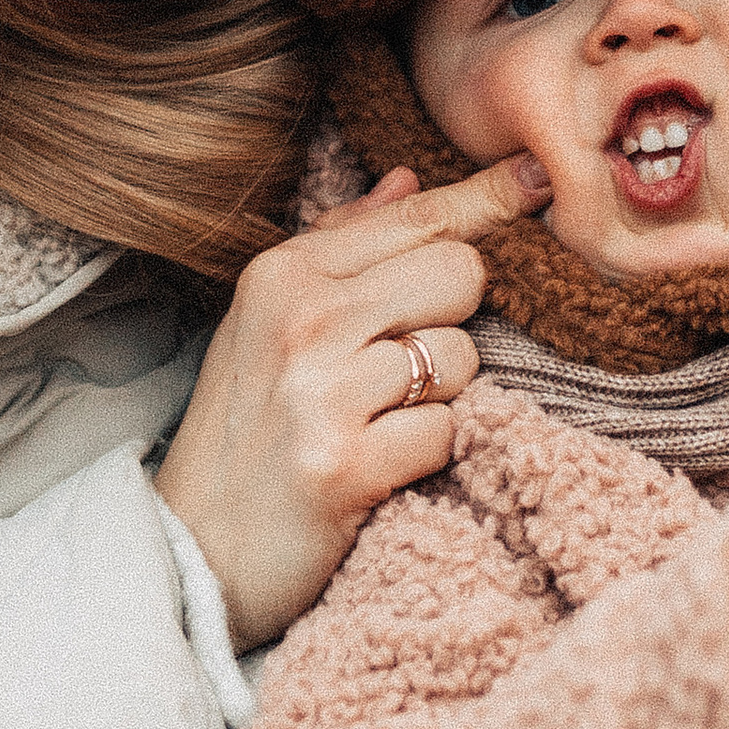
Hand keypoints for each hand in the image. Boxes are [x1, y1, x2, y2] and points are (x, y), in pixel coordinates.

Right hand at [156, 156, 545, 647]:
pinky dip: (428, 453)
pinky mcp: (345, 465)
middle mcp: (302, 319)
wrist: (193, 552)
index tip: (536, 177)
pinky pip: (446, 431)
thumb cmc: (247, 430)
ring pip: (461, 356)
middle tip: (402, 366)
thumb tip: (410, 179)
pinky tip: (380, 465)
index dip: (487, 199)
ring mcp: (322, 392)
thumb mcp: (270, 322)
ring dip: (441, 395)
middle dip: (455, 319)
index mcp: (284, 274)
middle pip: (459, 273)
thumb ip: (344, 244)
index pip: (416, 218)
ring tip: (380, 422)